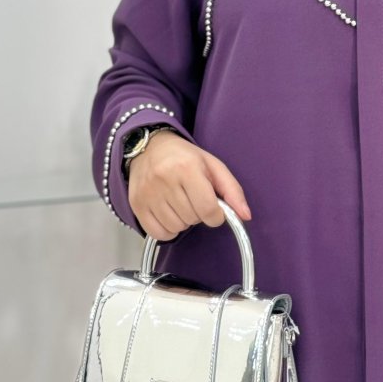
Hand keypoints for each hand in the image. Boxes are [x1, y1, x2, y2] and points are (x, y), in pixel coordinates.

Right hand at [127, 132, 251, 239]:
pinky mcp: (137, 205)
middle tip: (193, 198)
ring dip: (184, 221)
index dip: (216, 215)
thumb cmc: (185, 157)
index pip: (208, 209)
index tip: (214, 209)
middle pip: (193, 219)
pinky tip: (169, 213)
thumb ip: (232, 191)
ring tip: (180, 203)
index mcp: (187, 168)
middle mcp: (165, 180)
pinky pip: (159, 234)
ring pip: (176, 227)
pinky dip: (168, 230)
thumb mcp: (213, 166)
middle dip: (198, 213)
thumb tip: (245, 216)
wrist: (150, 148)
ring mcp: (148, 193)